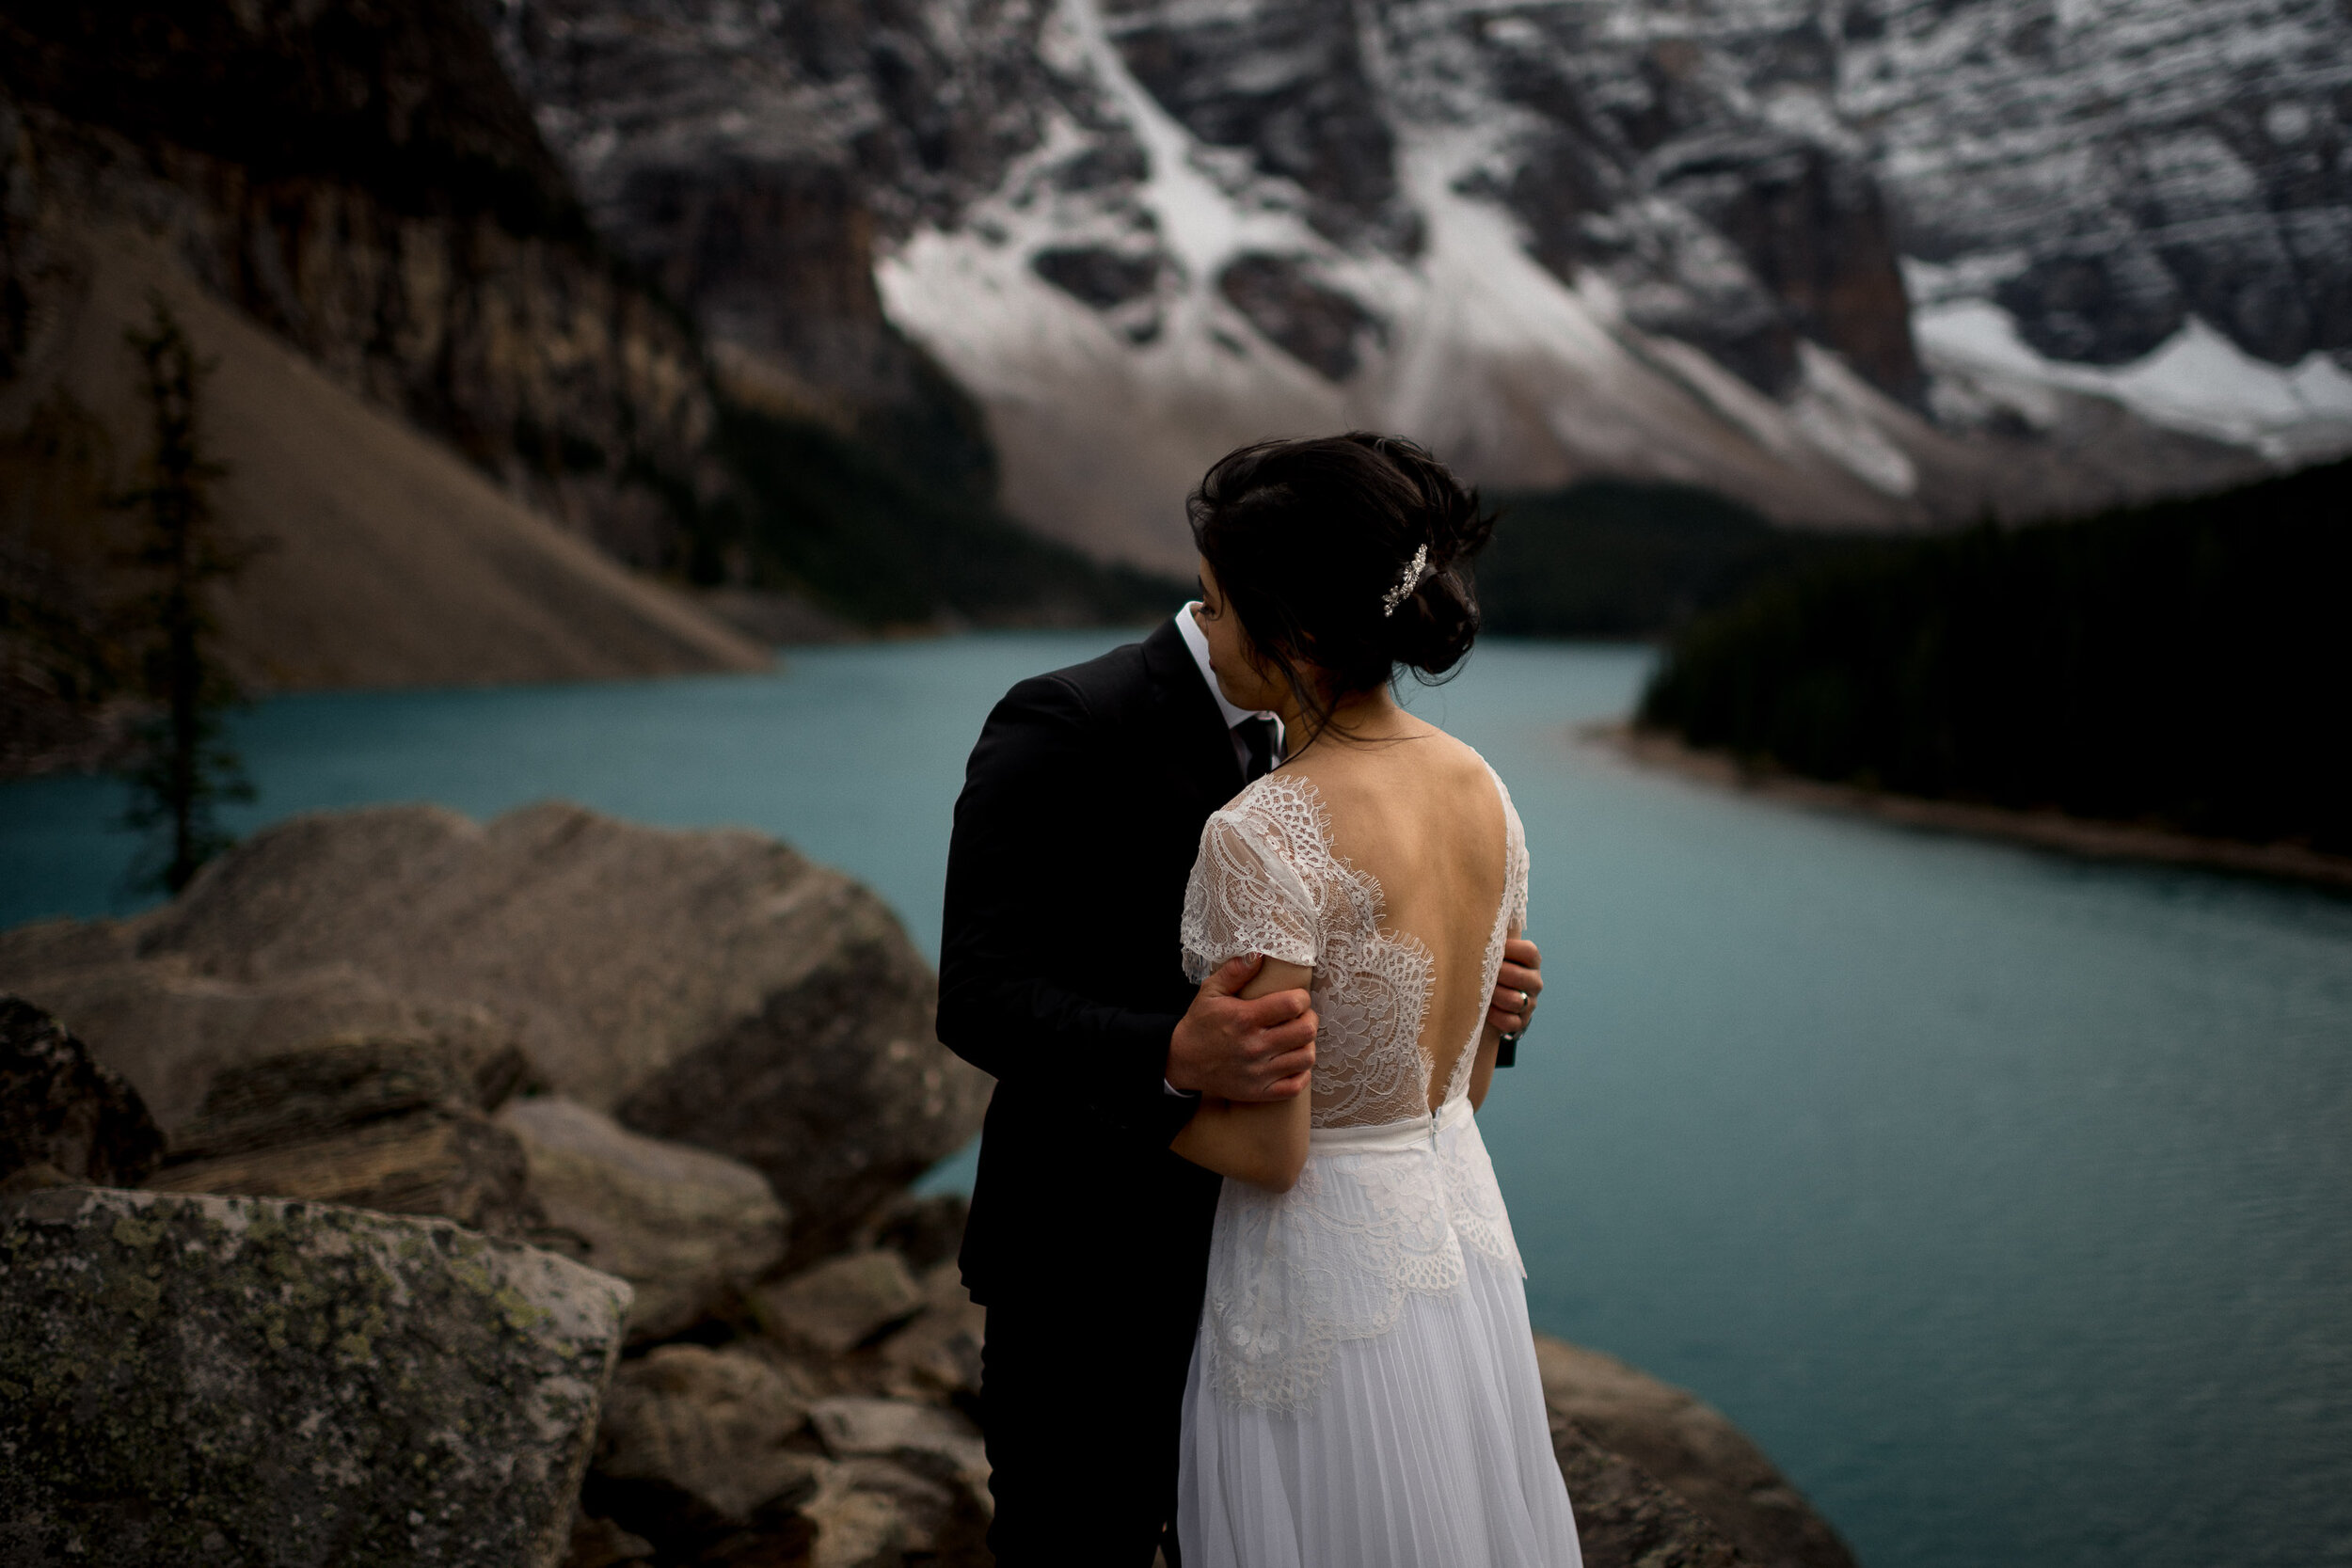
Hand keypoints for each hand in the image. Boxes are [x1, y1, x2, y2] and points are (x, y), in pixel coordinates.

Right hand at [1167, 954, 1316, 1101]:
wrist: (1182, 1062)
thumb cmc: (1200, 1024)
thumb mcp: (1210, 992)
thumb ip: (1234, 971)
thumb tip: (1258, 953)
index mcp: (1244, 1019)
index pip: (1293, 1004)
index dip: (1301, 998)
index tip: (1296, 998)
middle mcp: (1254, 1047)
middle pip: (1306, 1031)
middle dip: (1309, 1019)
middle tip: (1300, 1017)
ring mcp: (1258, 1073)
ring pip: (1306, 1058)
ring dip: (1307, 1046)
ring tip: (1297, 1039)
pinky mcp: (1258, 1092)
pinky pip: (1296, 1086)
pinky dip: (1301, 1073)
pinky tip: (1292, 1062)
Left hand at [1486, 937, 1542, 1035]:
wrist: (1494, 1001)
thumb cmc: (1490, 969)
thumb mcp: (1496, 953)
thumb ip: (1492, 940)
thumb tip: (1475, 921)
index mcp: (1531, 962)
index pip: (1529, 952)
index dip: (1509, 949)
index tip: (1490, 948)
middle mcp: (1534, 982)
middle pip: (1521, 977)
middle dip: (1499, 975)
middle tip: (1480, 972)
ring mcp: (1530, 1003)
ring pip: (1515, 1001)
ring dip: (1495, 996)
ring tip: (1479, 992)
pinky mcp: (1521, 1023)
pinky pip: (1511, 1022)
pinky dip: (1496, 1017)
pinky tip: (1484, 1011)